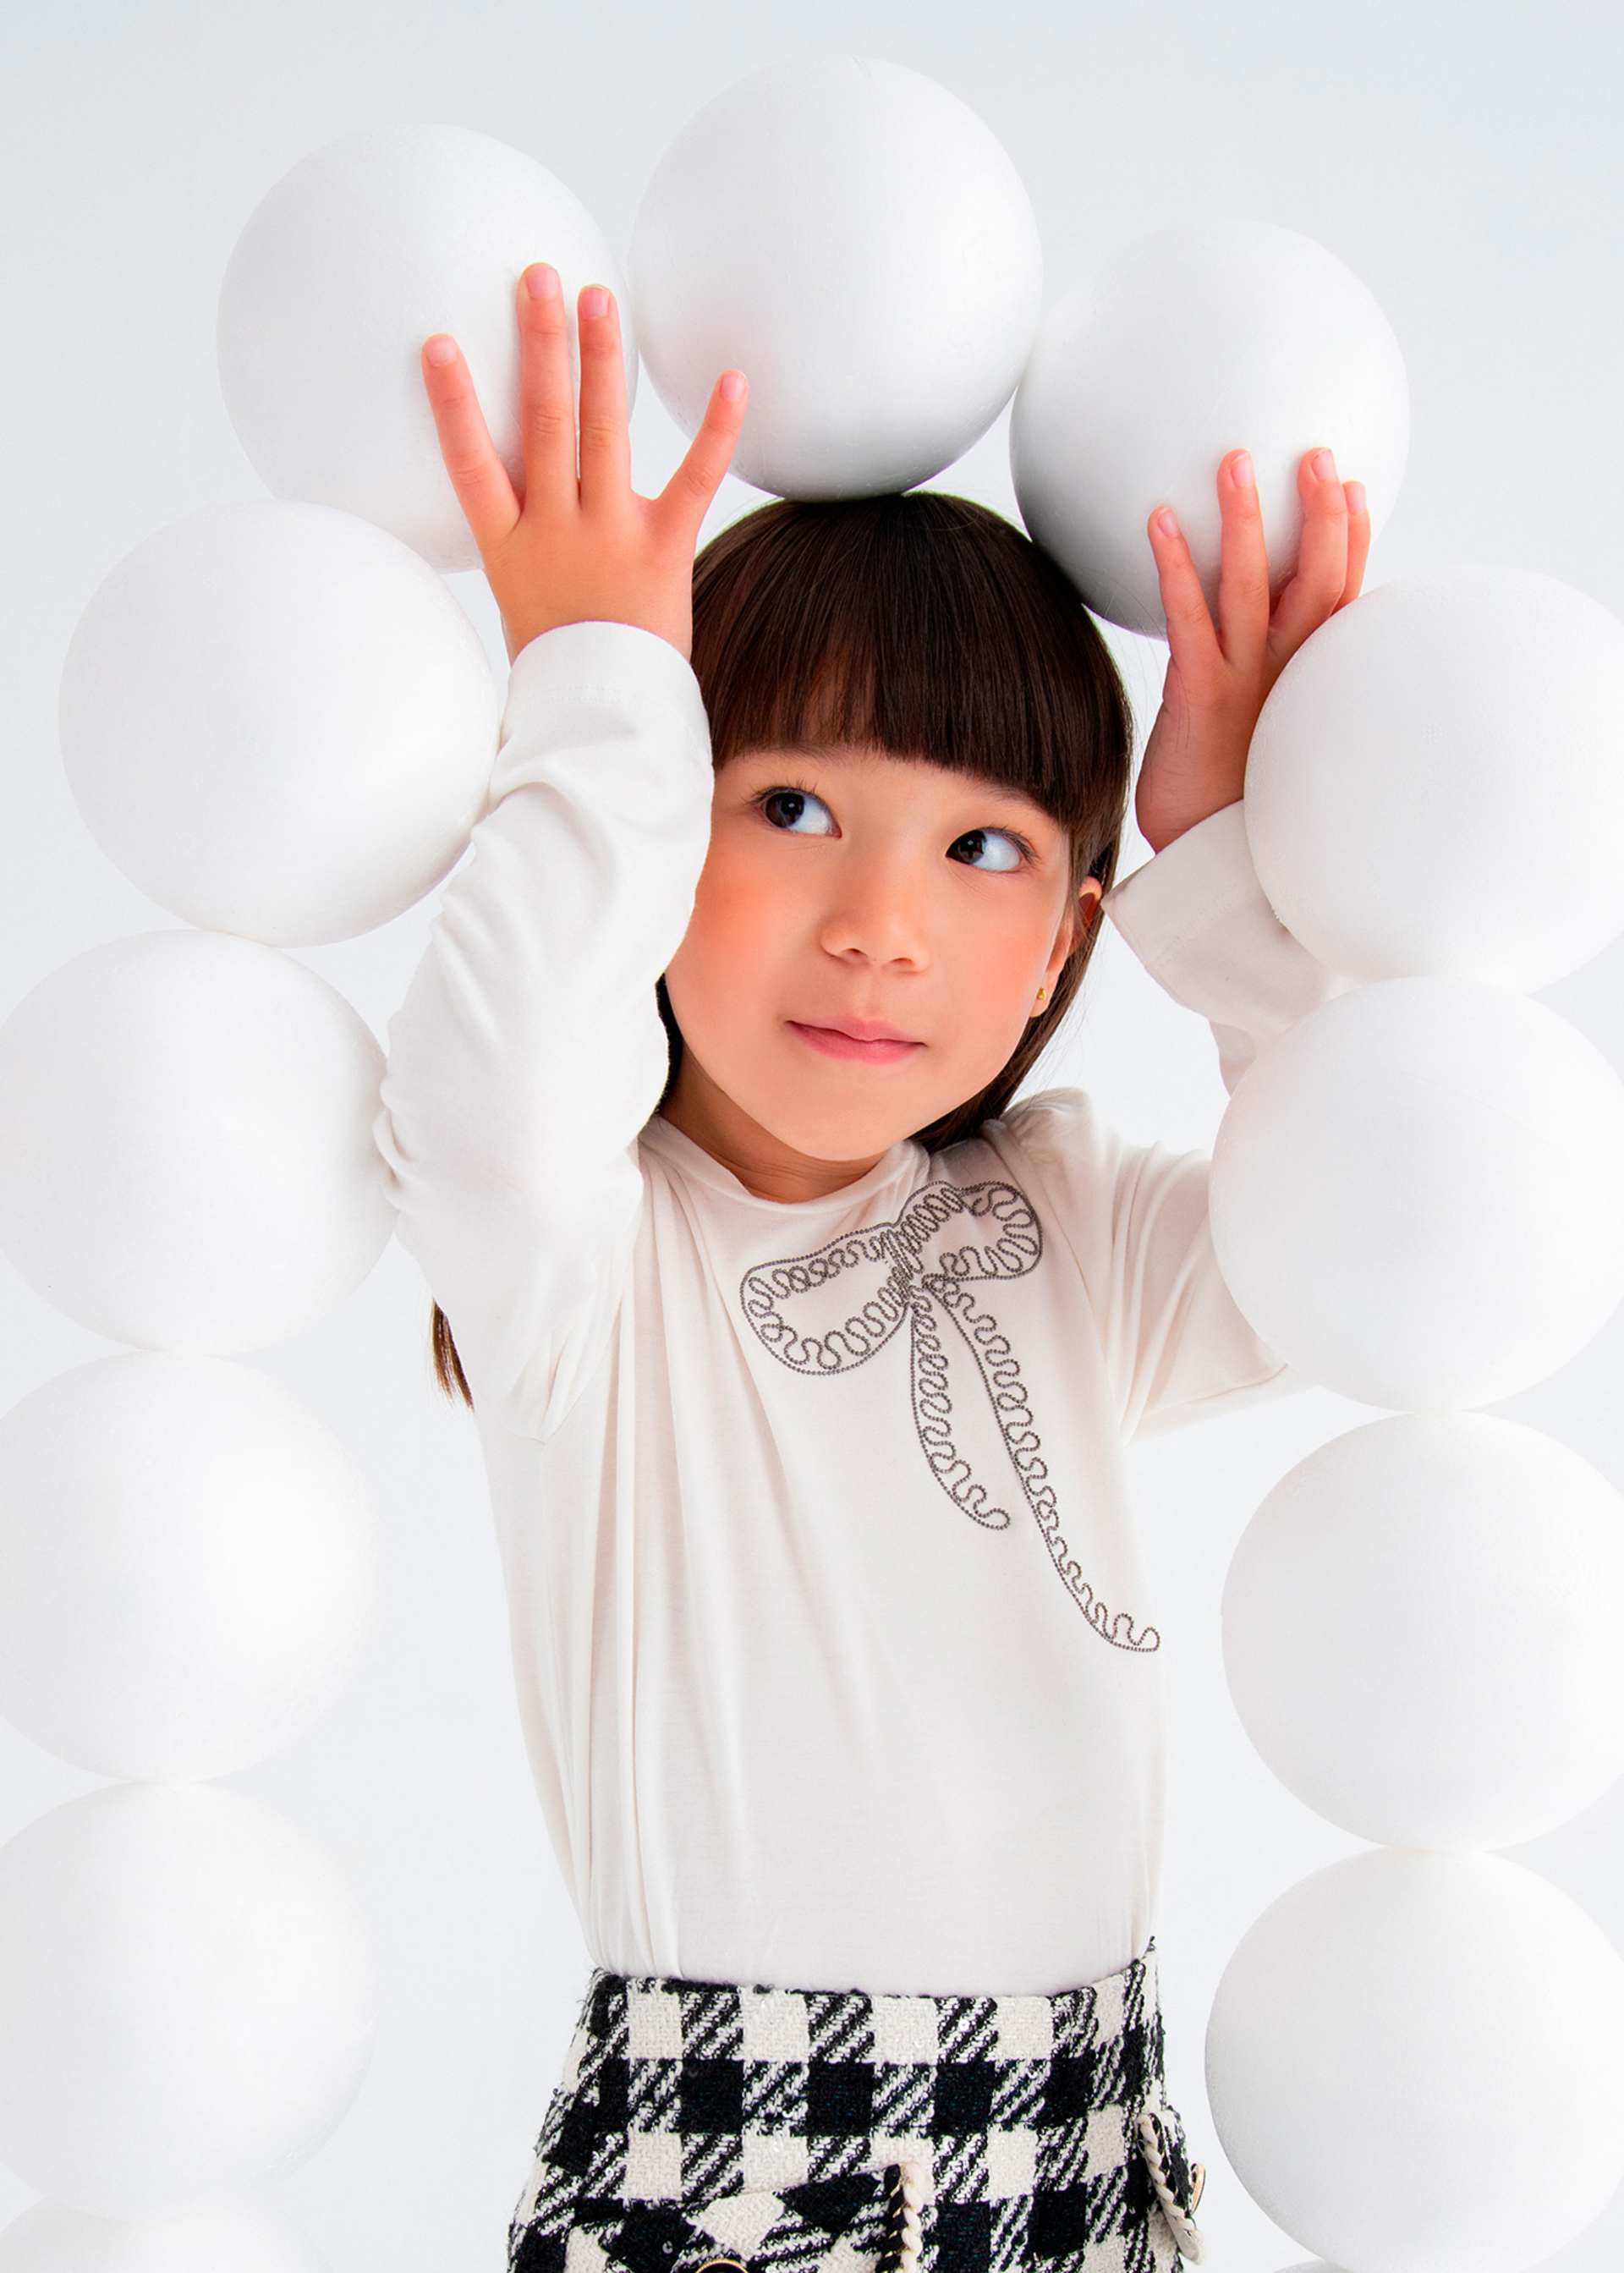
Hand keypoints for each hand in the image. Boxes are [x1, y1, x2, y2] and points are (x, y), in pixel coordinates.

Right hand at [420, 267, 747, 663]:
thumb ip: (523, 544)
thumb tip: (521, 502)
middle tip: (537, 278)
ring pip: (599, 432)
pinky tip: (733, 380)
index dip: (453, 403)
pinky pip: (691, 480)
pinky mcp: (662, 549)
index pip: (470, 462)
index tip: (438, 343)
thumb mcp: (522, 601)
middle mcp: (552, 529)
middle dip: (539, 346)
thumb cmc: (563, 662)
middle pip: (540, 422)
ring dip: (598, 360)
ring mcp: (606, 535)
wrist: (602, 718)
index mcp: (508, 544)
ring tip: (596, 297)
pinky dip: (714, 431)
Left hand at [1135, 446, 1370, 851]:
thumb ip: (1268, 690)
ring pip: (1252, 588)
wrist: (1213, 866)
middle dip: (1317, 514)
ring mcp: (1247, 684)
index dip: (1349, 540)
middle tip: (1313, 453)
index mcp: (1312, 682)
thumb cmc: (1234, 802)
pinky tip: (1158, 520)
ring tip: (1233, 462)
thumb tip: (1251, 651)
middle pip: (1314, 581)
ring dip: (1242, 520)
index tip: (1350, 486)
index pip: (1342, 599)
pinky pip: (1189, 621)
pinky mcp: (1199, 697)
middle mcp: (1289, 676)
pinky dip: (1174, 567)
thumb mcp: (1263, 738)